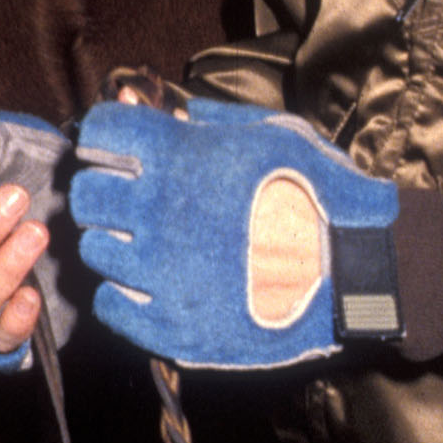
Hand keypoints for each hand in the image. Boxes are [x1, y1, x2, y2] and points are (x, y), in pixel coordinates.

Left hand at [70, 93, 401, 368]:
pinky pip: (110, 306)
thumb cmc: (322, 195)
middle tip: (130, 202)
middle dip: (102, 192)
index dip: (105, 139)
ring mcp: (160, 273)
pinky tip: (149, 285)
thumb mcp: (277, 135)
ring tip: (148, 245)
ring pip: (93, 252)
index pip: (100, 133)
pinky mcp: (170, 326)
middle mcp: (158, 213)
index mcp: (181, 158)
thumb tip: (177, 116)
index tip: (118, 151)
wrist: (357, 272)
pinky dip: (121, 294)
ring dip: (113, 244)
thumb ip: (216, 122)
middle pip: (85, 196)